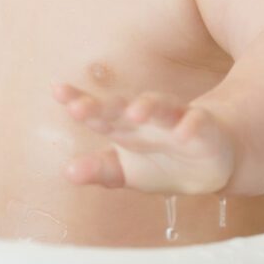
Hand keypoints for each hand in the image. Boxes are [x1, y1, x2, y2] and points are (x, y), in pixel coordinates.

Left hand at [52, 84, 237, 196]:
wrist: (206, 166)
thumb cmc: (160, 164)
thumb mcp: (126, 172)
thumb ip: (99, 171)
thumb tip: (67, 172)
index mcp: (122, 126)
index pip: (97, 112)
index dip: (78, 101)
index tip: (57, 91)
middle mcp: (145, 117)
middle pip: (121, 106)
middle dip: (101, 106)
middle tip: (78, 108)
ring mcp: (174, 118)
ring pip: (160, 106)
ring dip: (147, 106)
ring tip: (134, 113)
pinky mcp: (203, 127)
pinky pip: (197, 122)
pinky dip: (190, 126)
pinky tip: (181, 134)